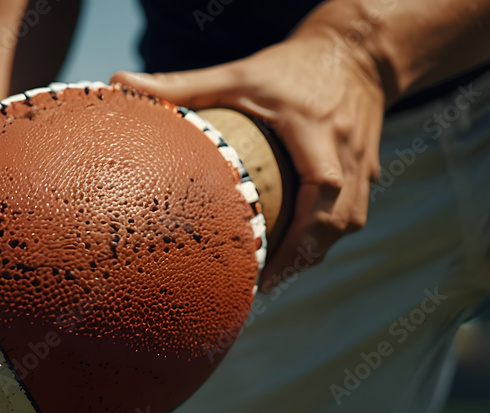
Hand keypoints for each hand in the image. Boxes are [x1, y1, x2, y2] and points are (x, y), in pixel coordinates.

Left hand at [112, 28, 385, 292]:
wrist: (359, 51)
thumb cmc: (293, 65)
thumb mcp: (240, 73)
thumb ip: (183, 84)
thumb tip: (120, 83)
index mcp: (318, 132)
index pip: (323, 190)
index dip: (299, 235)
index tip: (263, 266)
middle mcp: (348, 154)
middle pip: (339, 221)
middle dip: (301, 257)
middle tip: (260, 284)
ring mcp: (364, 166)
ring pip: (348, 225)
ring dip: (312, 252)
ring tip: (272, 275)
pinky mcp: (369, 173)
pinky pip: (351, 216)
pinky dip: (323, 238)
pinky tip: (292, 251)